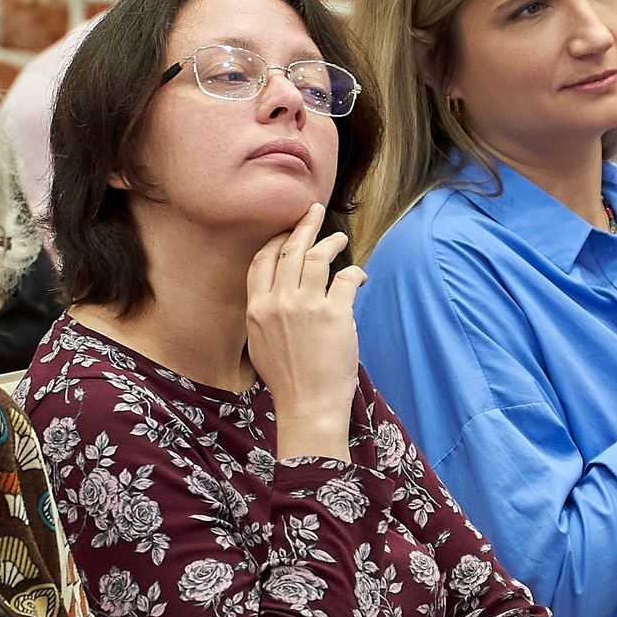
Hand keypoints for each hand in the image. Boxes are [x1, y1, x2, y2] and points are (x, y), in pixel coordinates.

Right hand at [246, 202, 367, 462]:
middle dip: (304, 226)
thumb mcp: (260, 343)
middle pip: (291, 250)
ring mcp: (306, 306)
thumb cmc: (287, 380)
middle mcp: (278, 303)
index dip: (276, 240)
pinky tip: (359, 276)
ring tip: (340, 238)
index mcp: (257, 309)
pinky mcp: (335, 314)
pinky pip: (346, 278)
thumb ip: (265, 313)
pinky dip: (355, 273)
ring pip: (319, 257)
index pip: (262, 261)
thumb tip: (277, 291)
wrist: (307, 406)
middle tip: (314, 210)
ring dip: (331, 242)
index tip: (287, 230)